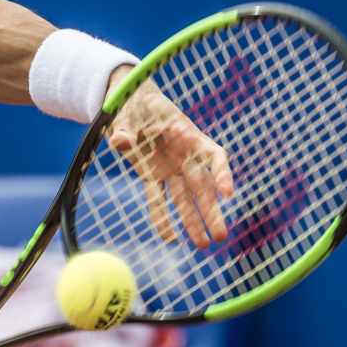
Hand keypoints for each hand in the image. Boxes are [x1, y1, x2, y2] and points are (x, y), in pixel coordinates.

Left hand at [106, 67, 235, 248]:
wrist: (129, 101)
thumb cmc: (135, 103)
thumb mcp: (129, 112)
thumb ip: (124, 130)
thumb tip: (119, 141)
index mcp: (187, 133)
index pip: (213, 155)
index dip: (222, 173)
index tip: (227, 193)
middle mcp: (184, 154)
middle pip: (202, 186)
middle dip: (211, 211)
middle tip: (221, 235)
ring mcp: (170, 166)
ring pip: (185, 197)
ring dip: (194, 221)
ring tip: (204, 245)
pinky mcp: (153, 174)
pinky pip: (160, 198)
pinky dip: (163, 216)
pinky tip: (170, 237)